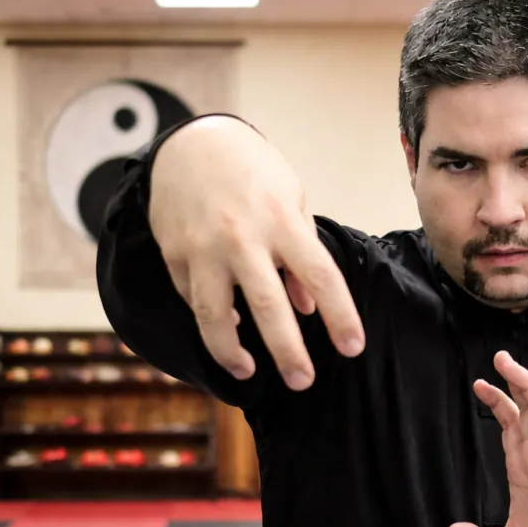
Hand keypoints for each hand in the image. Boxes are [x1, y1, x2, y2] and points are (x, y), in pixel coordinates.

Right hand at [148, 115, 364, 389]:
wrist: (191, 145)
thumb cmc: (254, 173)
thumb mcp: (292, 202)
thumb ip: (301, 256)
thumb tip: (307, 307)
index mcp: (282, 221)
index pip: (321, 277)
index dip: (340, 317)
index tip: (353, 348)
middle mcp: (242, 237)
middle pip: (268, 307)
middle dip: (288, 352)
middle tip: (303, 382)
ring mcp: (203, 248)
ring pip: (215, 316)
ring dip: (232, 352)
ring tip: (249, 370)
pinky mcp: (174, 255)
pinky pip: (193, 299)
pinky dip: (211, 319)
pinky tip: (225, 329)